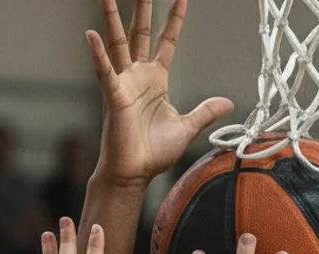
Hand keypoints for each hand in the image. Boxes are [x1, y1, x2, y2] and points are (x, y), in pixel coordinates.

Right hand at [86, 0, 233, 185]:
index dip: (174, 19)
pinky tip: (91, 34)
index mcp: (156, 80)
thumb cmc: (154, 152)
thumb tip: (227, 102)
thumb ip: (205, 111)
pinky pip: (104, 70)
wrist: (135, 173)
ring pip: (118, 43)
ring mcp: (124, 83)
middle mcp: (138, 76)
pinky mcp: (113, 96)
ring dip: (113, 19)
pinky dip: (97, 53)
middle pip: (140, 33)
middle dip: (144, 8)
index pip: (166, 41)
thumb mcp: (187, 127)